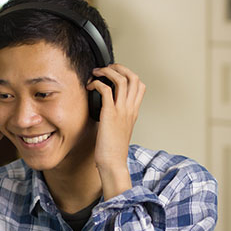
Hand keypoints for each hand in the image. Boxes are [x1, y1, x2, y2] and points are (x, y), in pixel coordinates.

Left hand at [88, 64, 145, 199]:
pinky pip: (106, 90)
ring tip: (96, 73)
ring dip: (107, 72)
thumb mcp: (119, 129)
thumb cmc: (112, 149)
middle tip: (105, 69)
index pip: (139, 85)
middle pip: (133, 77)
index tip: (114, 74)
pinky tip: (90, 87)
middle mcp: (130, 108)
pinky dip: (98, 83)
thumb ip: (117, 117)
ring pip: (122, 80)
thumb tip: (106, 109)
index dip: (127, 74)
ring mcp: (122, 110)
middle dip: (119, 68)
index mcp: (133, 111)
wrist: (113, 162)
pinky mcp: (110, 114)